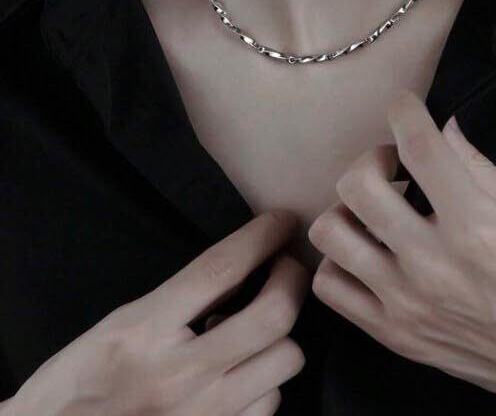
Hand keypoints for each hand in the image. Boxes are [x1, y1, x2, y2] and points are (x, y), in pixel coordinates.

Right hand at [5, 211, 308, 415]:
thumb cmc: (79, 382)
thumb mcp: (121, 322)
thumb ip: (181, 297)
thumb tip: (244, 267)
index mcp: (144, 332)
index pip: (220, 269)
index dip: (261, 237)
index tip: (282, 221)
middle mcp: (179, 377)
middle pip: (272, 316)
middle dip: (291, 280)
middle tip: (284, 268)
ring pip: (284, 361)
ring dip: (278, 337)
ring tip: (252, 331)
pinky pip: (270, 403)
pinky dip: (265, 381)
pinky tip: (239, 374)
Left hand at [309, 91, 495, 415]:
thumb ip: (480, 169)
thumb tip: (444, 129)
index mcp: (477, 228)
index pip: (420, 148)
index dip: (404, 111)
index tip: (403, 105)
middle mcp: (433, 265)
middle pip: (357, 185)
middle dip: (371, 157)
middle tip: (393, 163)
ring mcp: (407, 303)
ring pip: (331, 233)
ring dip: (348, 208)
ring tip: (375, 210)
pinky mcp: (396, 335)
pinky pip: (331, 286)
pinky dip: (339, 260)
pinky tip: (366, 252)